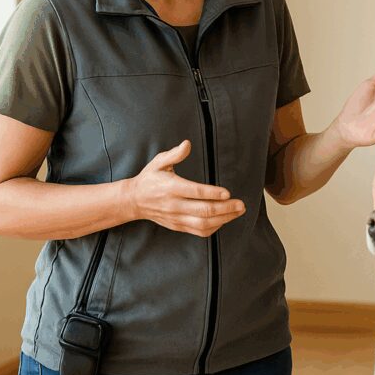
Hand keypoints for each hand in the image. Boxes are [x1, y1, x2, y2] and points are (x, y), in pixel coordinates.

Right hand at [126, 140, 244, 236]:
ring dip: (224, 219)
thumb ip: (174, 154)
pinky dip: (214, 227)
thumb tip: (187, 144)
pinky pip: (199, 231)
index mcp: (171, 187)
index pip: (195, 192)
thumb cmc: (150, 178)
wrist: (134, 201)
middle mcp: (174, 205)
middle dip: (225, 208)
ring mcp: (176, 218)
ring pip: (203, 224)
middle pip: (203, 211)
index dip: (213, 193)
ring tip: (238, 211)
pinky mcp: (178, 226)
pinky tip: (224, 219)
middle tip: (241, 204)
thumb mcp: (158, 162)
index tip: (227, 193)